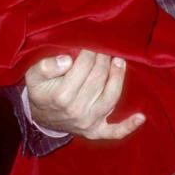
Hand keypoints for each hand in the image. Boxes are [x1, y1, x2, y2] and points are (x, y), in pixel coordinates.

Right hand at [24, 49, 143, 139]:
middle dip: (104, 59)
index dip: (90, 52)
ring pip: (111, 97)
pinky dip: (128, 126)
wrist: (41, 118)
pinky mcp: (96, 131)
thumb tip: (67, 60)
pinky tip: (141, 117)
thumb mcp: (33, 76)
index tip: (92, 43)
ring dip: (118, 77)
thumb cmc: (41, 91)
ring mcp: (88, 122)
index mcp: (62, 96)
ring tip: (120, 61)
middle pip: (99, 78)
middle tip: (106, 48)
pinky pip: (114, 132)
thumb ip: (45, 66)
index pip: (84, 67)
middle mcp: (77, 110)